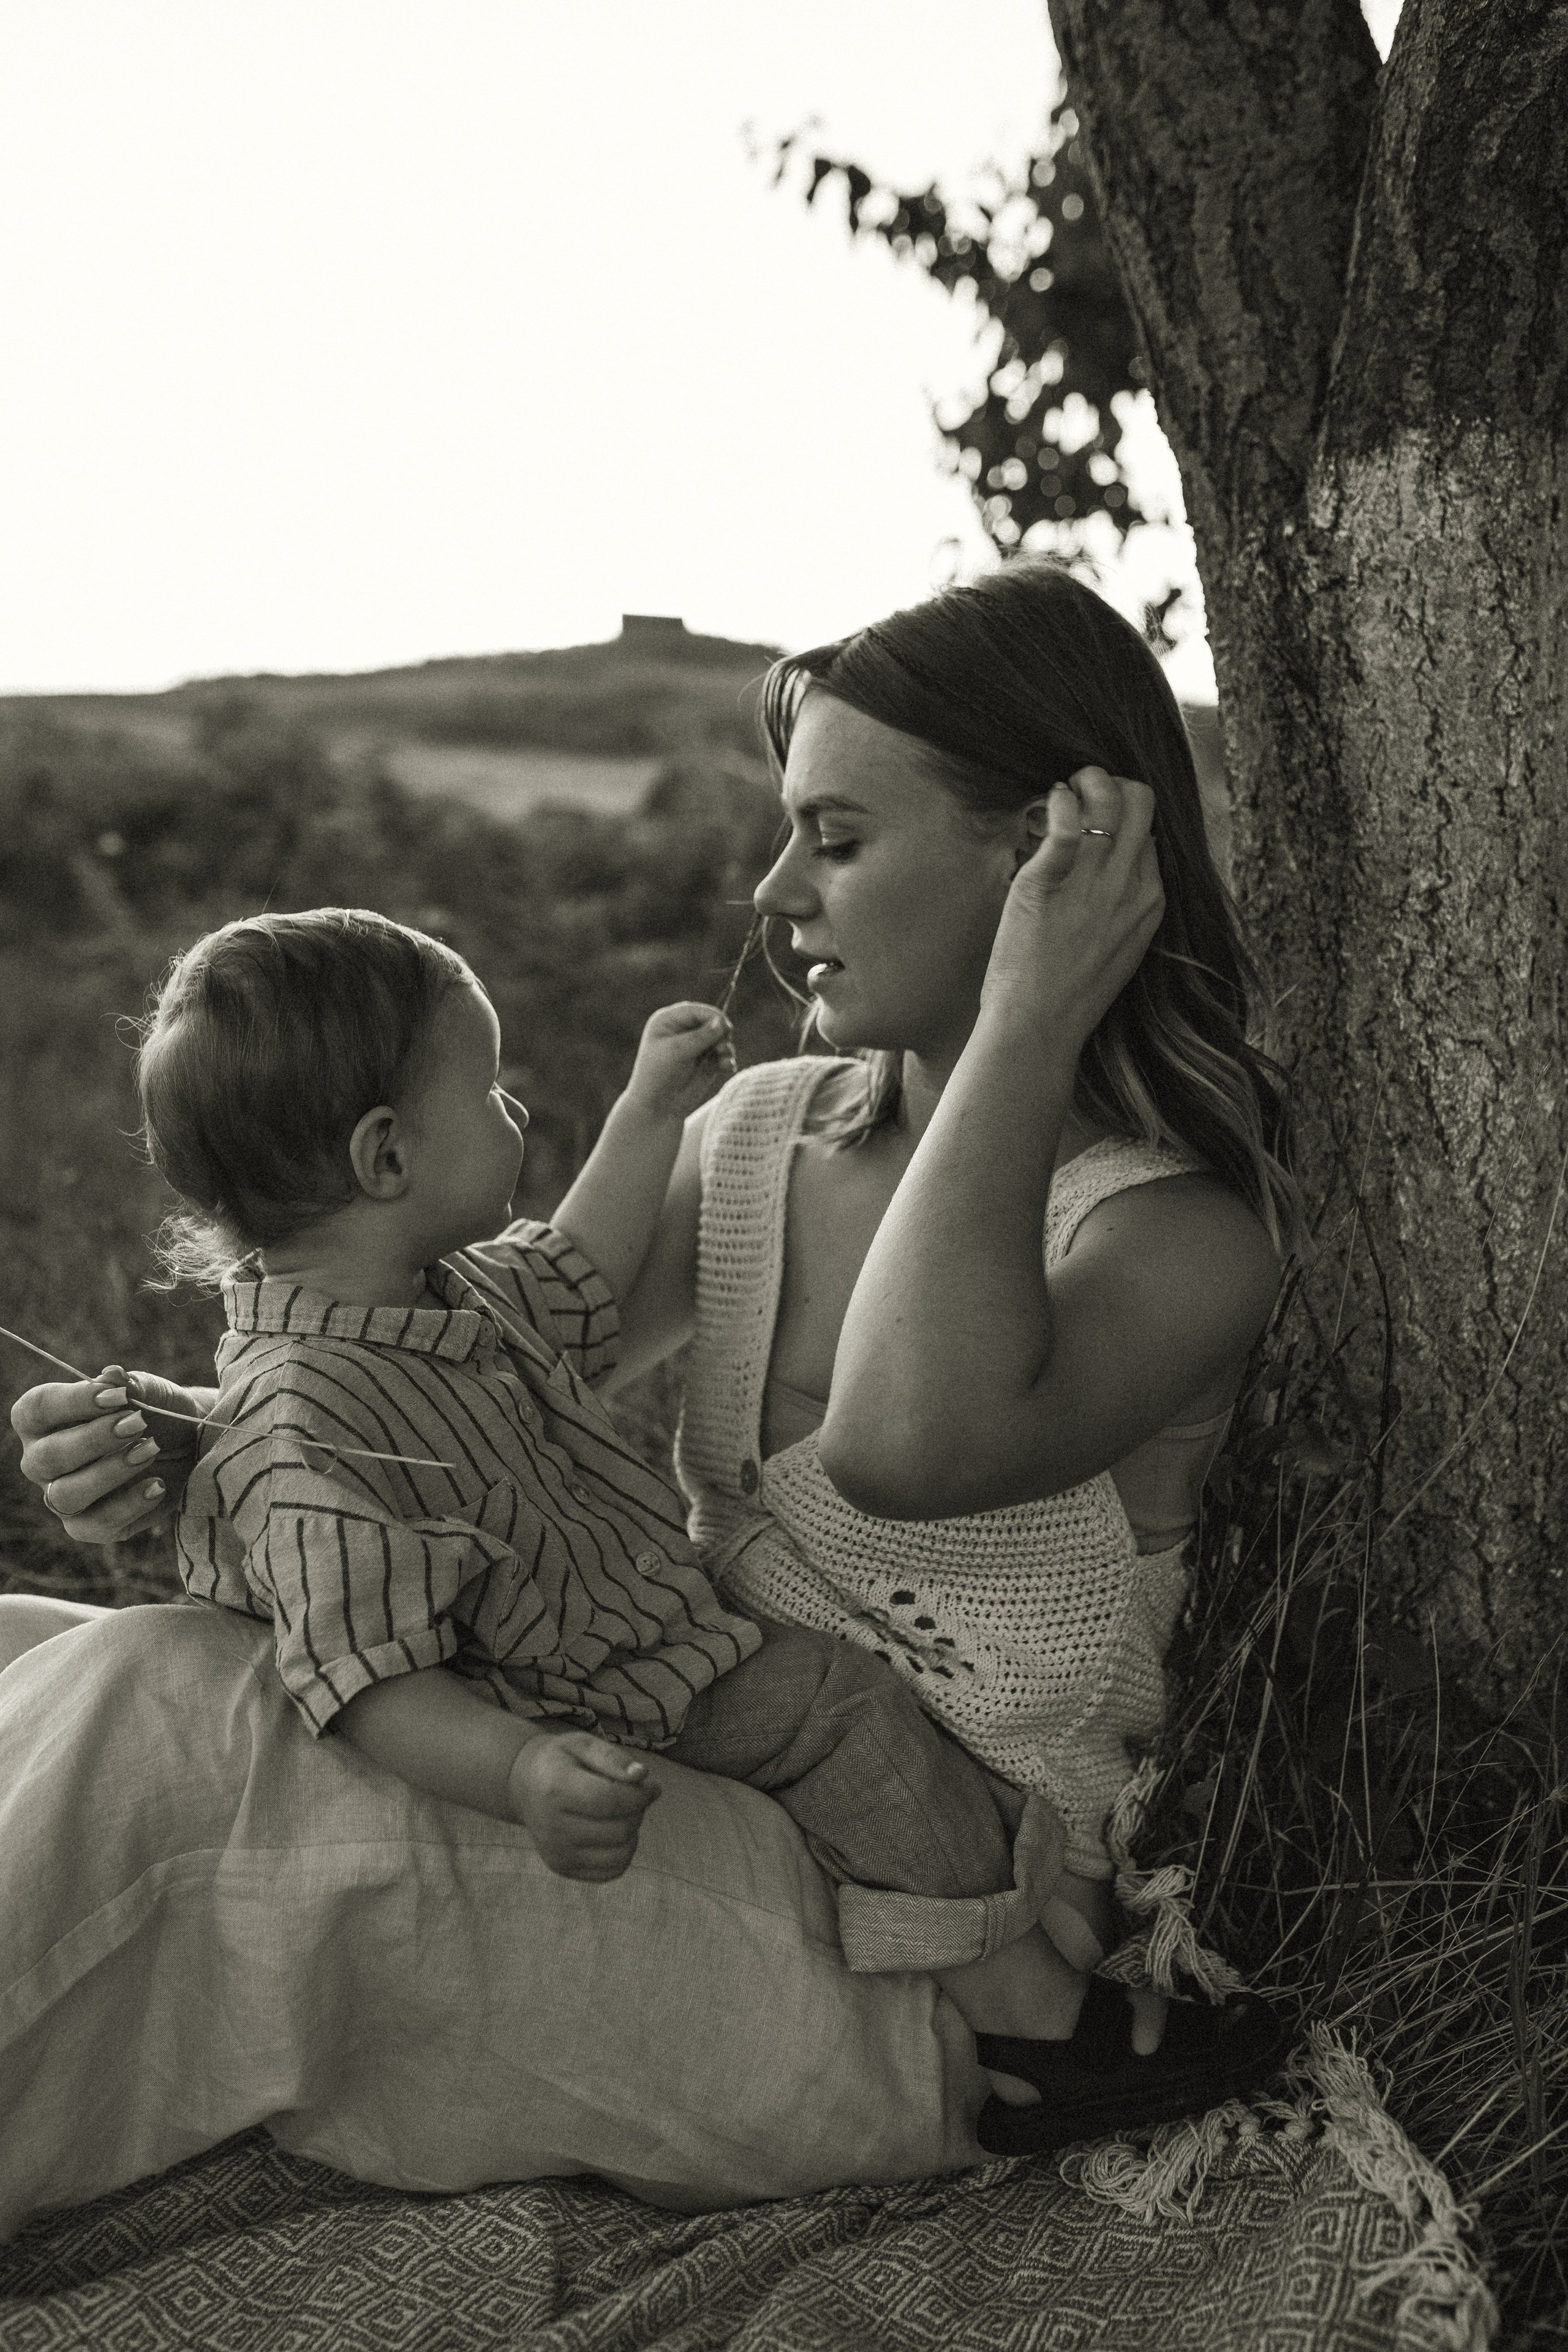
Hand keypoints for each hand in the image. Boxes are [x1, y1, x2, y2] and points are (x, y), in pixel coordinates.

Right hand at [10, 1364, 209, 1542]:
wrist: (188, 1444)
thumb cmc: (154, 1411)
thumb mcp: (150, 1392)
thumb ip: (131, 1385)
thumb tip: (113, 1374)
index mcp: (42, 1420)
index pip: (36, 1410)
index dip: (73, 1402)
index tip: (119, 1396)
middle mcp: (42, 1461)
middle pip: (47, 1457)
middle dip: (94, 1440)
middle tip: (138, 1423)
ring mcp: (61, 1496)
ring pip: (65, 1495)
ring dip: (110, 1472)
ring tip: (150, 1450)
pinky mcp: (88, 1525)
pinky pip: (97, 1524)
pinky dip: (130, 1505)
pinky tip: (159, 1484)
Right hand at [507, 1728, 661, 1880]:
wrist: (525, 1785)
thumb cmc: (560, 1762)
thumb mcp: (583, 1744)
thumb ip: (613, 1757)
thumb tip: (642, 1775)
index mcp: (556, 1790)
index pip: (612, 1801)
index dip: (641, 1794)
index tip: (651, 1785)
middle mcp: (553, 1828)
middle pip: (620, 1829)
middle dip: (637, 1812)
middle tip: (632, 1797)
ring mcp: (557, 1853)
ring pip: (621, 1855)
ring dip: (633, 1833)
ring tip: (621, 1815)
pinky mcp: (563, 1868)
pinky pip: (612, 1871)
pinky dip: (622, 1852)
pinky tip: (612, 1833)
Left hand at [622, 1001, 734, 1123]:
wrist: (657, 1107)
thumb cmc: (658, 1075)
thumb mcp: (676, 1052)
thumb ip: (700, 1036)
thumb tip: (722, 1021)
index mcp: (668, 1021)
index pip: (695, 1011)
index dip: (712, 1015)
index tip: (725, 1026)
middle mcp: (683, 1030)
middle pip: (711, 1022)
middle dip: (721, 1033)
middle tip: (722, 1047)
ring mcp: (696, 1045)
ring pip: (721, 1038)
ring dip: (726, 1047)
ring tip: (724, 1059)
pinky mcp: (707, 1061)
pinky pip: (724, 1055)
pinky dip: (727, 1060)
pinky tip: (727, 1068)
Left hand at [981, 767, 1164, 1046]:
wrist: (1040, 1029)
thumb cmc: (1070, 995)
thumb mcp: (1119, 949)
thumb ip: (1124, 908)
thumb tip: (1114, 868)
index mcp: (1151, 901)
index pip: (1152, 832)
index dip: (1125, 815)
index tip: (1095, 819)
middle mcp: (1129, 886)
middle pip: (1142, 800)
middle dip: (1114, 782)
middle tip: (1083, 789)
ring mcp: (1092, 883)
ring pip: (1109, 798)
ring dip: (1086, 780)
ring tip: (1063, 790)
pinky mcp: (1048, 882)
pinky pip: (1064, 820)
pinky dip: (1058, 799)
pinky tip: (1048, 802)